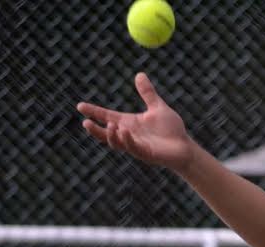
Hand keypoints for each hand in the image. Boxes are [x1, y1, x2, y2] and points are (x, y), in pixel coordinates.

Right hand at [77, 72, 194, 170]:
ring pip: (117, 143)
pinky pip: (133, 148)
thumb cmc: (171, 130)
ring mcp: (136, 146)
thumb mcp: (158, 108)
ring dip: (110, 135)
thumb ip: (147, 93)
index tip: (80, 105)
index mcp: (129, 123)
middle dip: (95, 130)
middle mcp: (129, 135)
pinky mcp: (146, 154)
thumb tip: (139, 74)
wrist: (185, 147)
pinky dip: (126, 140)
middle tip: (85, 123)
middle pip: (106, 133)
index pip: (107, 117)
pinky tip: (124, 131)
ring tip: (108, 125)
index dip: (94, 112)